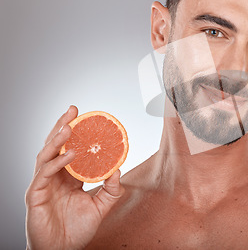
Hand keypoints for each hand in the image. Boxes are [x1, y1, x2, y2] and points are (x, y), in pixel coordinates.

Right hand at [25, 106, 123, 249]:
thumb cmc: (77, 230)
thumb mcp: (101, 207)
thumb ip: (111, 189)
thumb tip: (118, 169)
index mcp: (68, 177)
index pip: (70, 149)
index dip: (76, 134)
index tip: (86, 117)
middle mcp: (54, 177)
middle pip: (56, 146)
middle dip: (63, 126)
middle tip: (73, 110)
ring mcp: (43, 184)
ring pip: (46, 155)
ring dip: (57, 139)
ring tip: (69, 126)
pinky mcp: (36, 195)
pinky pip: (44, 174)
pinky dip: (56, 162)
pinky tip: (69, 154)